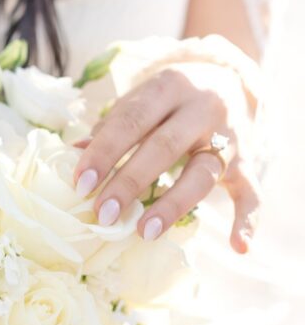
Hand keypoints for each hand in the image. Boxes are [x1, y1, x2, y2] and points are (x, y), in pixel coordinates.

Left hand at [73, 63, 260, 254]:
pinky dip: (248, 219)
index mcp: (168, 87)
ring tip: (144, 232)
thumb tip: (74, 154)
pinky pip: (251, 192)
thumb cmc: (167, 100)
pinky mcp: (246, 162)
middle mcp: (201, 108)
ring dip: (173, 205)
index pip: (132, 120)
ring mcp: (228, 137)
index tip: (80, 183)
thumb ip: (110, 128)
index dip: (105, 152)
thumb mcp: (140, 101)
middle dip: (130, 182)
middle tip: (103, 213)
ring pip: (202, 173)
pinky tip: (239, 246)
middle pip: (164, 147)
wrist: (227, 78)